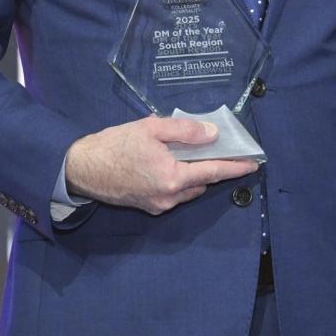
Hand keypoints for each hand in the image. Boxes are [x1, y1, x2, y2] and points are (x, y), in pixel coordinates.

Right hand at [63, 116, 258, 214]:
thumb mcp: (151, 128)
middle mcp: (169, 197)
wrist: (82, 169)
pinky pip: (174, 194)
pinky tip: (171, 164)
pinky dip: (180, 180)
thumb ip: (185, 131)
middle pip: (202, 182)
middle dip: (213, 168)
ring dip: (195, 174)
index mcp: (172, 178)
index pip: (213, 172)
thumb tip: (212, 135)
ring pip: (188, 190)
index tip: (254, 164)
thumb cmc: (115, 145)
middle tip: (218, 149)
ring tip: (191, 153)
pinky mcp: (149, 208)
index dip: (235, 167)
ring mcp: (159, 205)